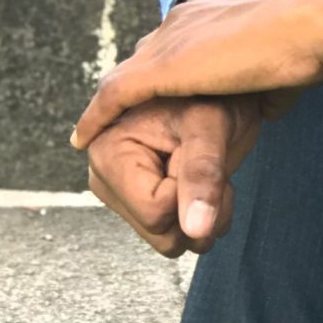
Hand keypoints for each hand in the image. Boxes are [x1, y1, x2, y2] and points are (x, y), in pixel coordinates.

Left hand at [71, 0, 322, 151]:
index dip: (162, 67)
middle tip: (113, 116)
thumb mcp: (284, 66)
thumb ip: (267, 86)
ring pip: (125, 79)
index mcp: (212, 13)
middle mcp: (183, 21)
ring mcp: (170, 42)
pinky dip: (97, 118)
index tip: (157, 90)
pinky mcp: (162, 67)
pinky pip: (115, 96)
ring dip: (109, 108)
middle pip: (144, 56)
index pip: (175, 42)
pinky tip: (83, 140)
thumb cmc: (310, 44)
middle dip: (129, 85)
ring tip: (92, 132)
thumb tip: (264, 108)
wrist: (309, 25)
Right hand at [85, 94, 273, 256]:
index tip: (203, 158)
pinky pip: (171, 230)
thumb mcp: (213, 127)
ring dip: (202, 211)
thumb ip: (203, 175)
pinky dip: (197, 210)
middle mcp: (101, 174)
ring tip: (210, 170)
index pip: (155, 213)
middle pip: (160, 234)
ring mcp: (116, 189)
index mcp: (107, 151)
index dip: (190, 193)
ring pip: (169, 238)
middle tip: (213, 169)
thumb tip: (195, 232)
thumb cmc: (215, 93)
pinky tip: (203, 178)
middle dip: (197, 208)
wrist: (221, 84)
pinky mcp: (134, 196)